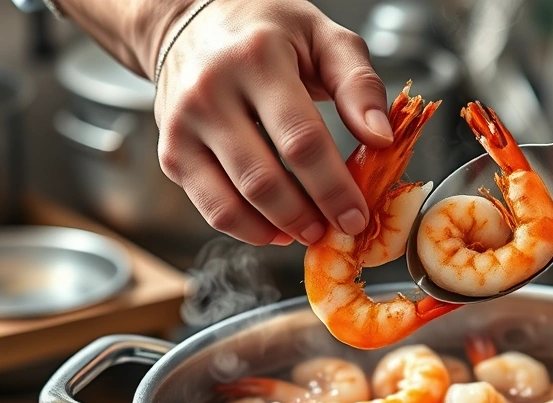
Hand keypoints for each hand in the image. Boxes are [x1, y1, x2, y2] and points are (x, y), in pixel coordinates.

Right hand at [152, 0, 391, 245]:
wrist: (190, 21)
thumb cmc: (267, 31)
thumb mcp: (323, 36)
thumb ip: (359, 83)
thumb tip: (380, 138)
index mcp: (257, 59)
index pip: (300, 139)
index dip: (333, 187)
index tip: (357, 215)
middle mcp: (210, 92)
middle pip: (264, 179)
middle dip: (308, 216)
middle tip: (338, 229)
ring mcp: (183, 126)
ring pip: (232, 203)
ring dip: (278, 229)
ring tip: (310, 231)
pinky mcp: (171, 154)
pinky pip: (211, 209)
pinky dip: (248, 229)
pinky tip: (277, 228)